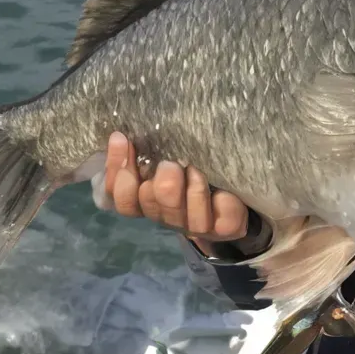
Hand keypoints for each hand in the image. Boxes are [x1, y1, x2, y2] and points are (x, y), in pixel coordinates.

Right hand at [101, 132, 249, 254]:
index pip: (121, 197)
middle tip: (169, 163)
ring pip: (184, 218)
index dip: (117, 169)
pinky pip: (221, 219)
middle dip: (158, 184)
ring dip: (188, 192)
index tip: (122, 138)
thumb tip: (121, 128)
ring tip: (193, 169)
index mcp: (148, 202)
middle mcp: (168, 216)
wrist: (237, 193)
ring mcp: (196, 224)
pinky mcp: (227, 225)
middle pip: (150, 207)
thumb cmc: (193, 165)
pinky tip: (221, 188)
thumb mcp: (165, 154)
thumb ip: (145, 148)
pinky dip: (219, 201)